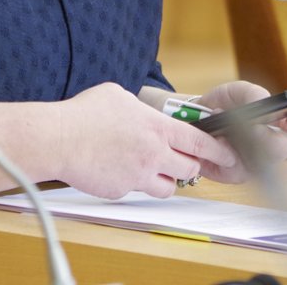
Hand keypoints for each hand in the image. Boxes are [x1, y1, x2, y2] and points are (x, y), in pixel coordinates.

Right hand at [53, 82, 236, 199]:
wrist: (59, 139)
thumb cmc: (84, 113)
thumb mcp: (118, 95)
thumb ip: (141, 108)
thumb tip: (146, 115)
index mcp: (157, 127)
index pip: (200, 142)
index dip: (218, 150)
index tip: (227, 154)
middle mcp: (154, 153)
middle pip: (190, 169)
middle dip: (188, 166)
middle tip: (180, 161)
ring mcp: (139, 175)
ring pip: (168, 187)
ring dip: (164, 180)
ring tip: (148, 168)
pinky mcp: (122, 191)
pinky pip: (137, 191)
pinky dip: (133, 183)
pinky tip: (117, 170)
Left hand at [192, 80, 286, 183]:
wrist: (196, 119)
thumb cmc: (224, 104)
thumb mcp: (238, 92)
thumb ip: (254, 94)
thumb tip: (263, 103)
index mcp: (278, 122)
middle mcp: (271, 145)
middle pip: (282, 149)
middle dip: (266, 137)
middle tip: (251, 127)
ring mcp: (256, 163)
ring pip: (258, 162)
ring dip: (239, 144)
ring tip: (224, 130)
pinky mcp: (236, 175)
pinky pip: (236, 169)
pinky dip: (223, 152)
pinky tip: (216, 141)